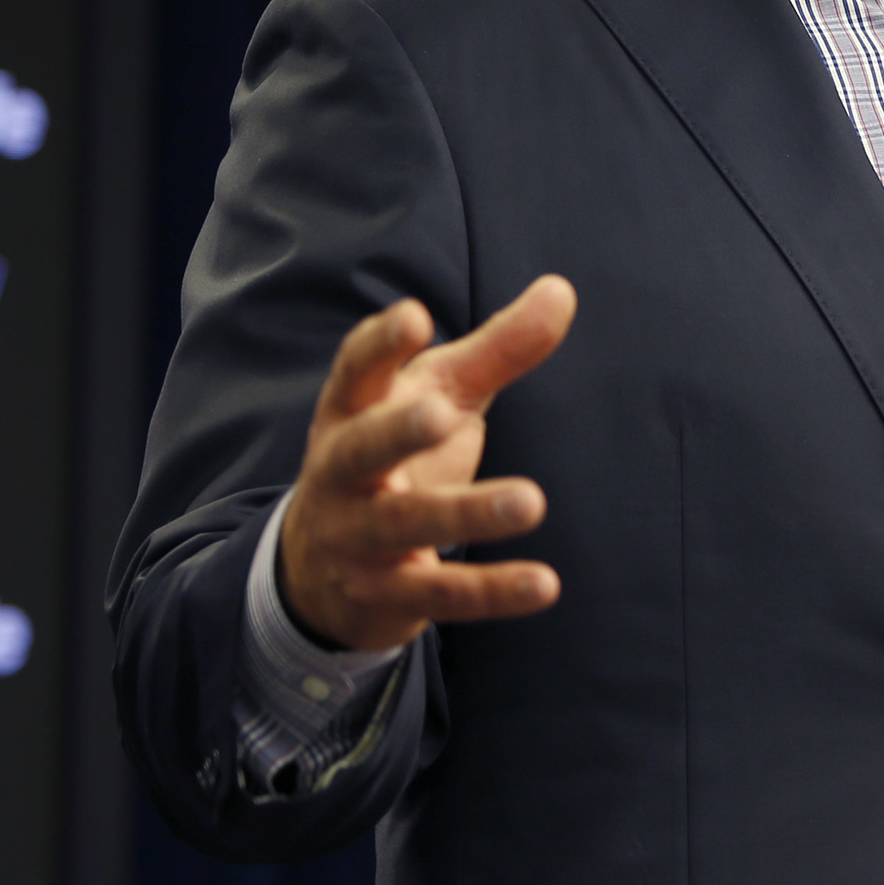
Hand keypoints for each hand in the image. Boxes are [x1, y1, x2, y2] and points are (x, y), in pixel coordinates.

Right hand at [276, 275, 576, 652]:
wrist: (321, 573)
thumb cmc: (398, 456)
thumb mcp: (440, 396)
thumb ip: (497, 349)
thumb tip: (562, 289)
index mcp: (352, 412)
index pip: (356, 371)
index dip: (381, 345)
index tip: (415, 317)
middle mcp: (341, 473)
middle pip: (362, 450)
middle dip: (398, 431)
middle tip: (443, 412)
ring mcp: (356, 537)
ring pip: (406, 525)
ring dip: (466, 513)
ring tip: (531, 502)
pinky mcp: (385, 595)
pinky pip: (441, 594)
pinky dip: (492, 591)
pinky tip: (545, 584)